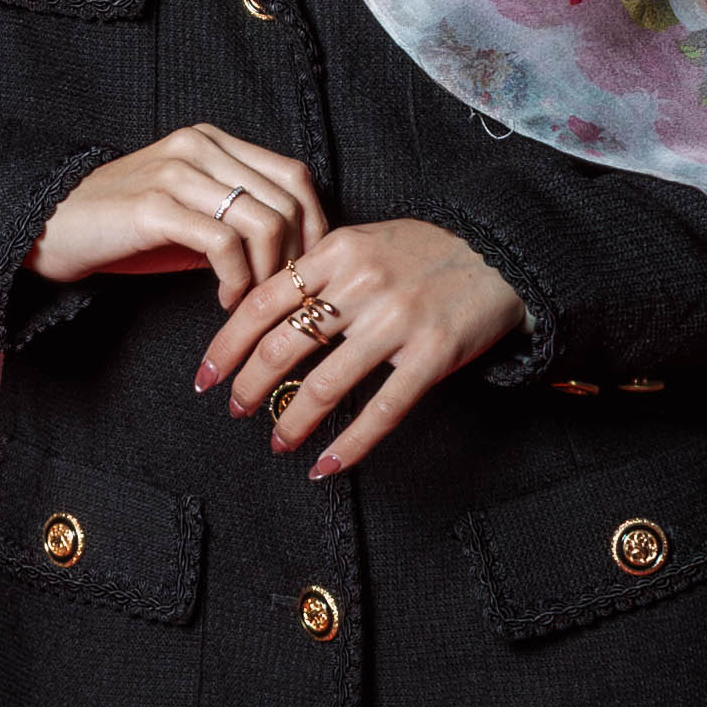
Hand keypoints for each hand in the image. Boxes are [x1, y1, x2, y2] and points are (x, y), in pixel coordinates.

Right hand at [27, 125, 329, 312]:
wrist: (49, 226)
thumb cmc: (122, 228)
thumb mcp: (188, 212)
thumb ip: (235, 215)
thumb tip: (294, 252)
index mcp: (212, 142)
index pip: (294, 176)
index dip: (314, 225)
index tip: (307, 270)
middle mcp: (199, 146)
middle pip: (287, 199)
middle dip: (296, 257)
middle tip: (281, 295)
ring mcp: (177, 173)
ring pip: (263, 221)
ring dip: (268, 274)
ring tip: (250, 302)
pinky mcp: (155, 207)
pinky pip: (224, 243)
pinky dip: (236, 280)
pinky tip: (225, 299)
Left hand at [197, 218, 524, 475]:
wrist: (502, 254)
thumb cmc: (424, 251)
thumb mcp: (363, 242)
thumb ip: (316, 271)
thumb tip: (256, 313)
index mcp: (336, 252)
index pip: (260, 302)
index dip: (225, 344)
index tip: (205, 375)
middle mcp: (362, 285)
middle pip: (283, 345)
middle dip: (249, 385)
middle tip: (234, 408)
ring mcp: (398, 321)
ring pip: (323, 384)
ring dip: (291, 421)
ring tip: (277, 440)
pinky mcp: (432, 355)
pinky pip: (381, 410)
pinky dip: (349, 445)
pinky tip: (326, 465)